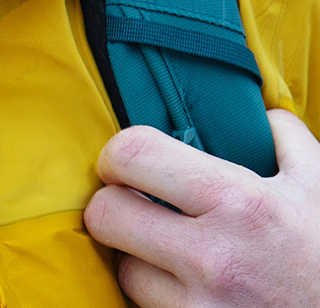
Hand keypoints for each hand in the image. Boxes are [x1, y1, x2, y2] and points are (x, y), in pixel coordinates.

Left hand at [84, 109, 319, 305]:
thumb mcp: (317, 189)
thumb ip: (286, 142)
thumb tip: (266, 116)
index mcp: (239, 202)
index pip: (133, 154)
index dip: (118, 155)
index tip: (125, 165)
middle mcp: (214, 257)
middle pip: (106, 214)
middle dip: (114, 206)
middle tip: (133, 207)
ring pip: (124, 271)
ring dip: (138, 261)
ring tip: (168, 256)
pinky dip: (157, 299)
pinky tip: (182, 289)